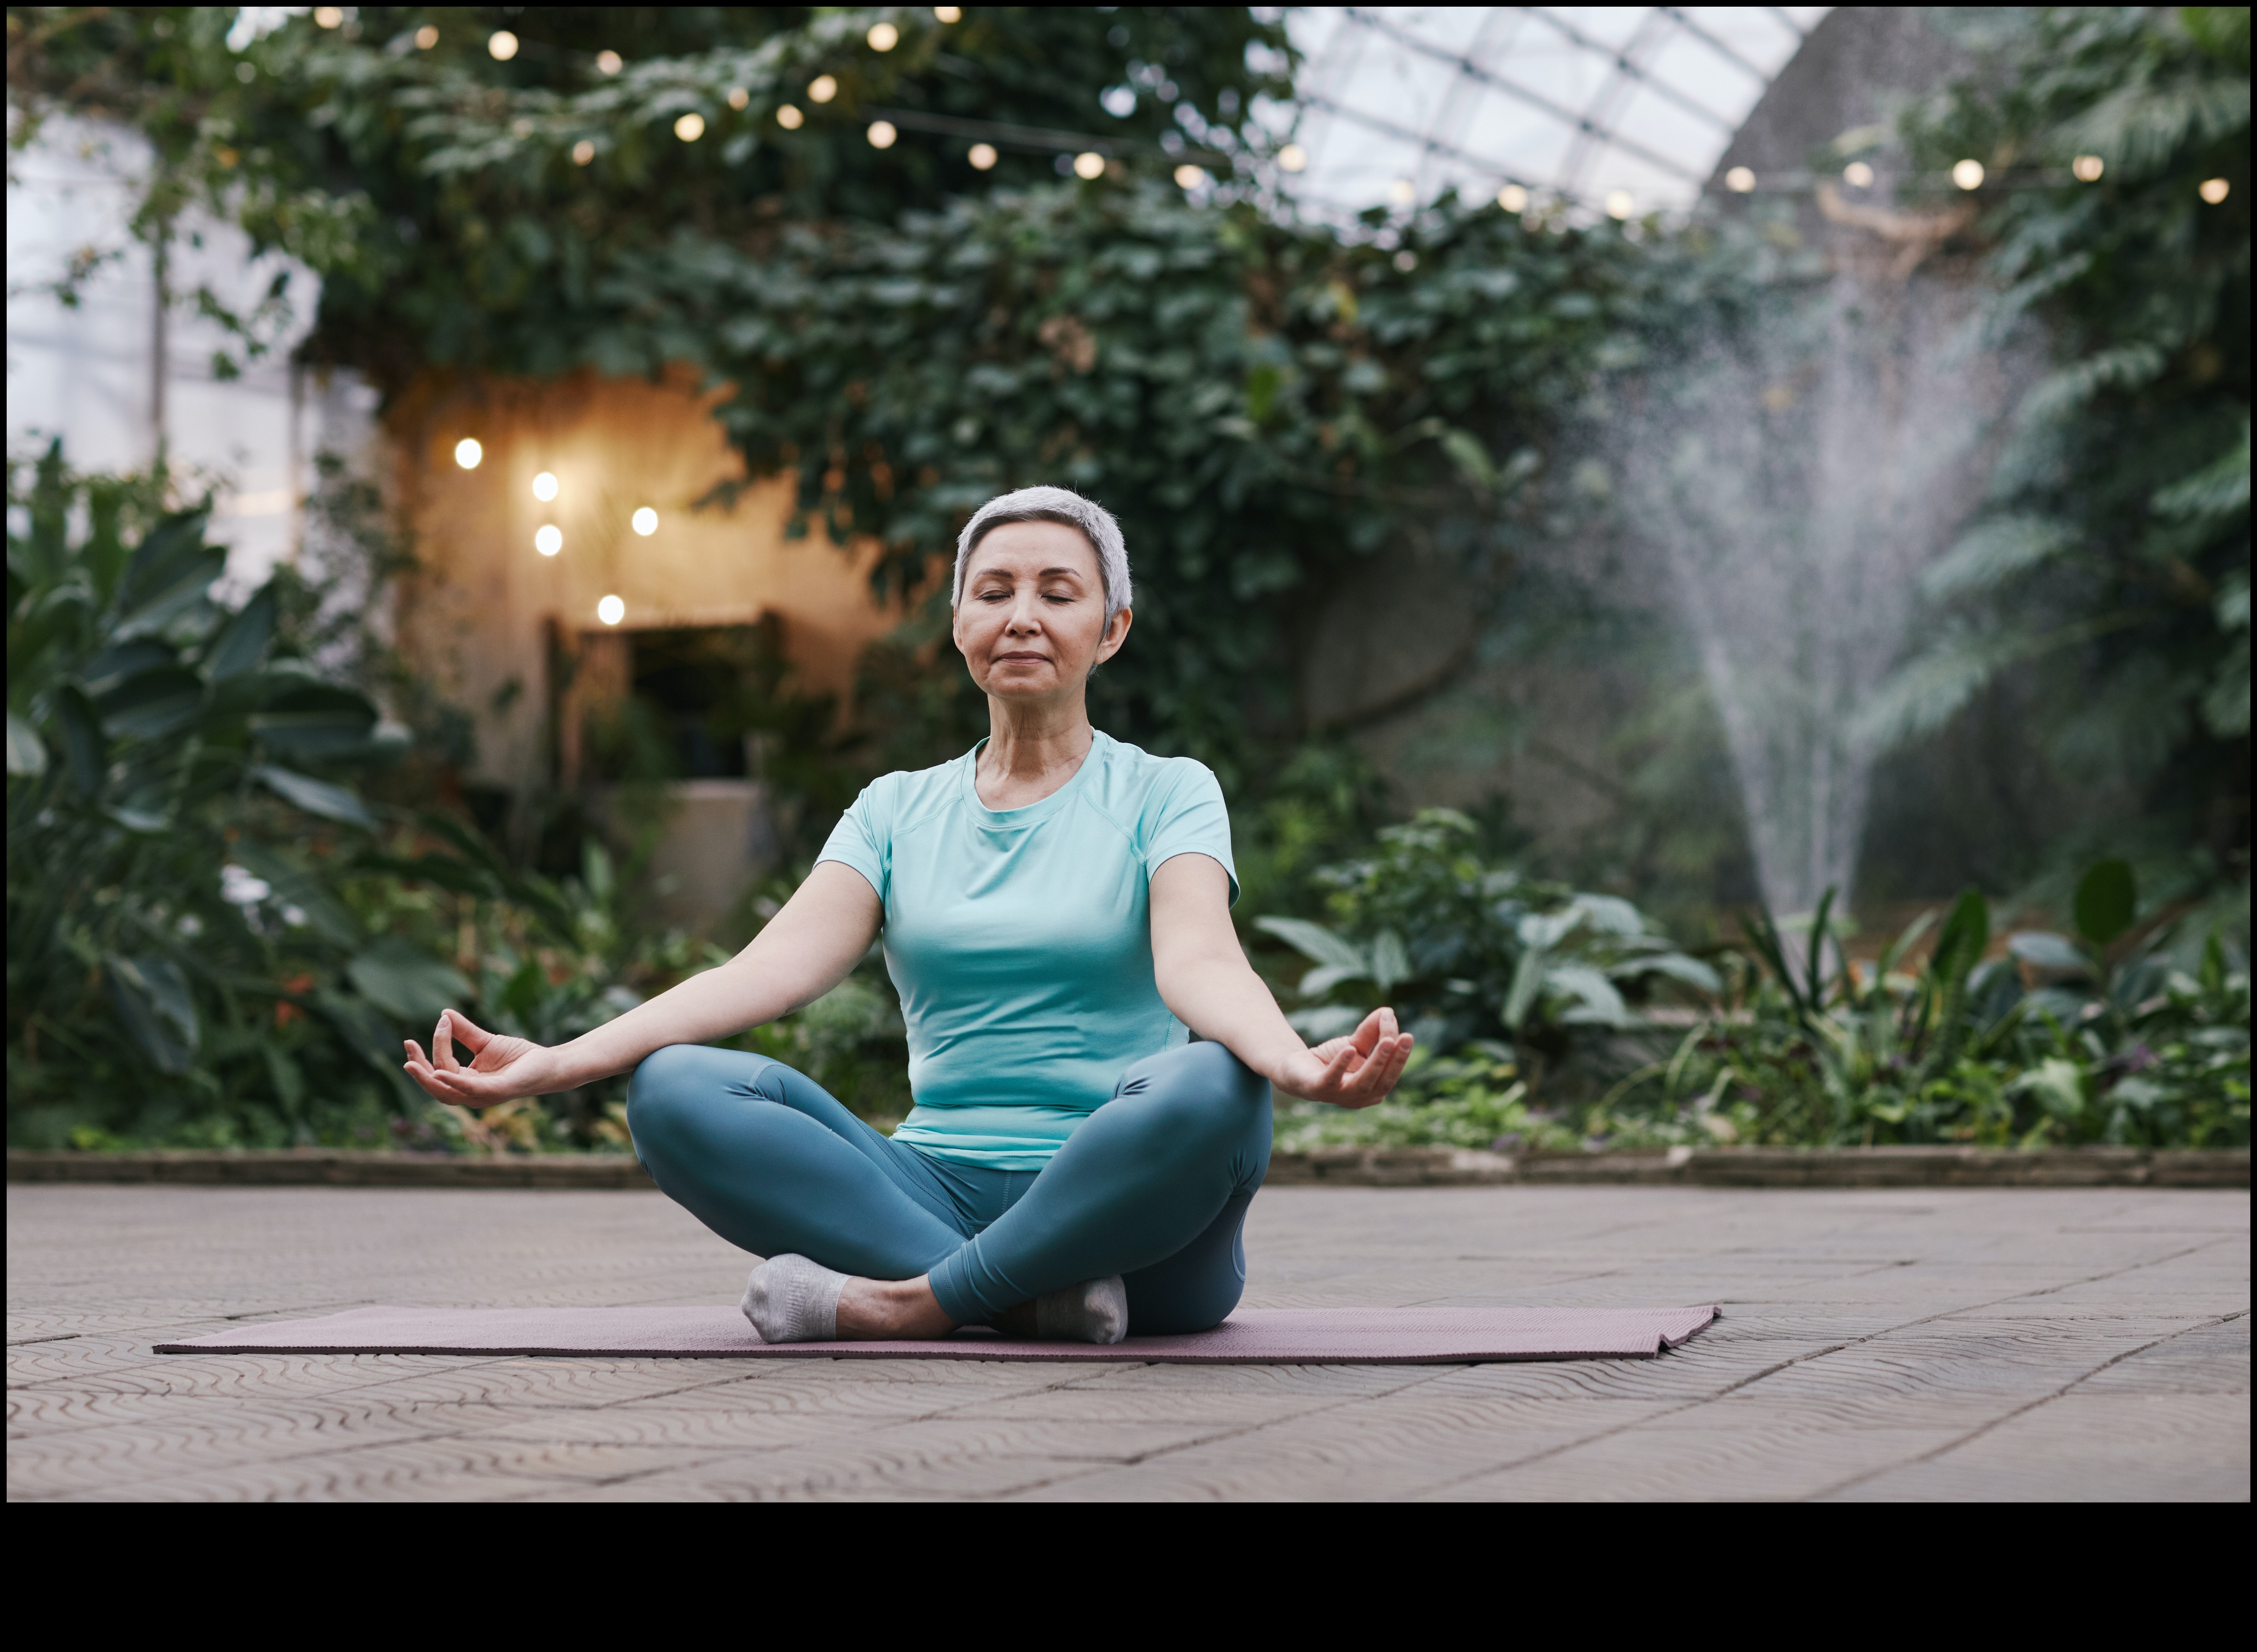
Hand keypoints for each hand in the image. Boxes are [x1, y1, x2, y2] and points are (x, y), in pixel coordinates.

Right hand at [402, 1008, 553, 1107]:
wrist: (549, 1063)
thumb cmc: (519, 1057)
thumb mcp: (486, 1042)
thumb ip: (464, 1031)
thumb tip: (444, 1013)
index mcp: (466, 1082)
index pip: (441, 1067)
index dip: (436, 1045)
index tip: (442, 1020)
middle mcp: (471, 1093)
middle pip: (436, 1085)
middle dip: (418, 1067)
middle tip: (408, 1046)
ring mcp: (483, 1095)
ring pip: (446, 1092)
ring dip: (427, 1078)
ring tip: (411, 1063)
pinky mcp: (497, 1091)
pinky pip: (470, 1090)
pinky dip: (454, 1083)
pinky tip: (439, 1073)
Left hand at [1272, 1007, 1413, 1108]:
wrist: (1296, 1067)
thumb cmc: (1332, 1059)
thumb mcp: (1356, 1043)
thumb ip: (1373, 1031)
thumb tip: (1388, 1011)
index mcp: (1374, 1090)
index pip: (1390, 1073)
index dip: (1400, 1055)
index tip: (1406, 1033)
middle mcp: (1360, 1098)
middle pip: (1383, 1083)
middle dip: (1395, 1060)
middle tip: (1406, 1037)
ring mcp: (1339, 1097)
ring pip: (1363, 1084)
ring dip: (1376, 1062)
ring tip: (1387, 1041)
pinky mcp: (1318, 1089)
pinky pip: (1331, 1079)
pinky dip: (1341, 1065)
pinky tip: (1349, 1049)